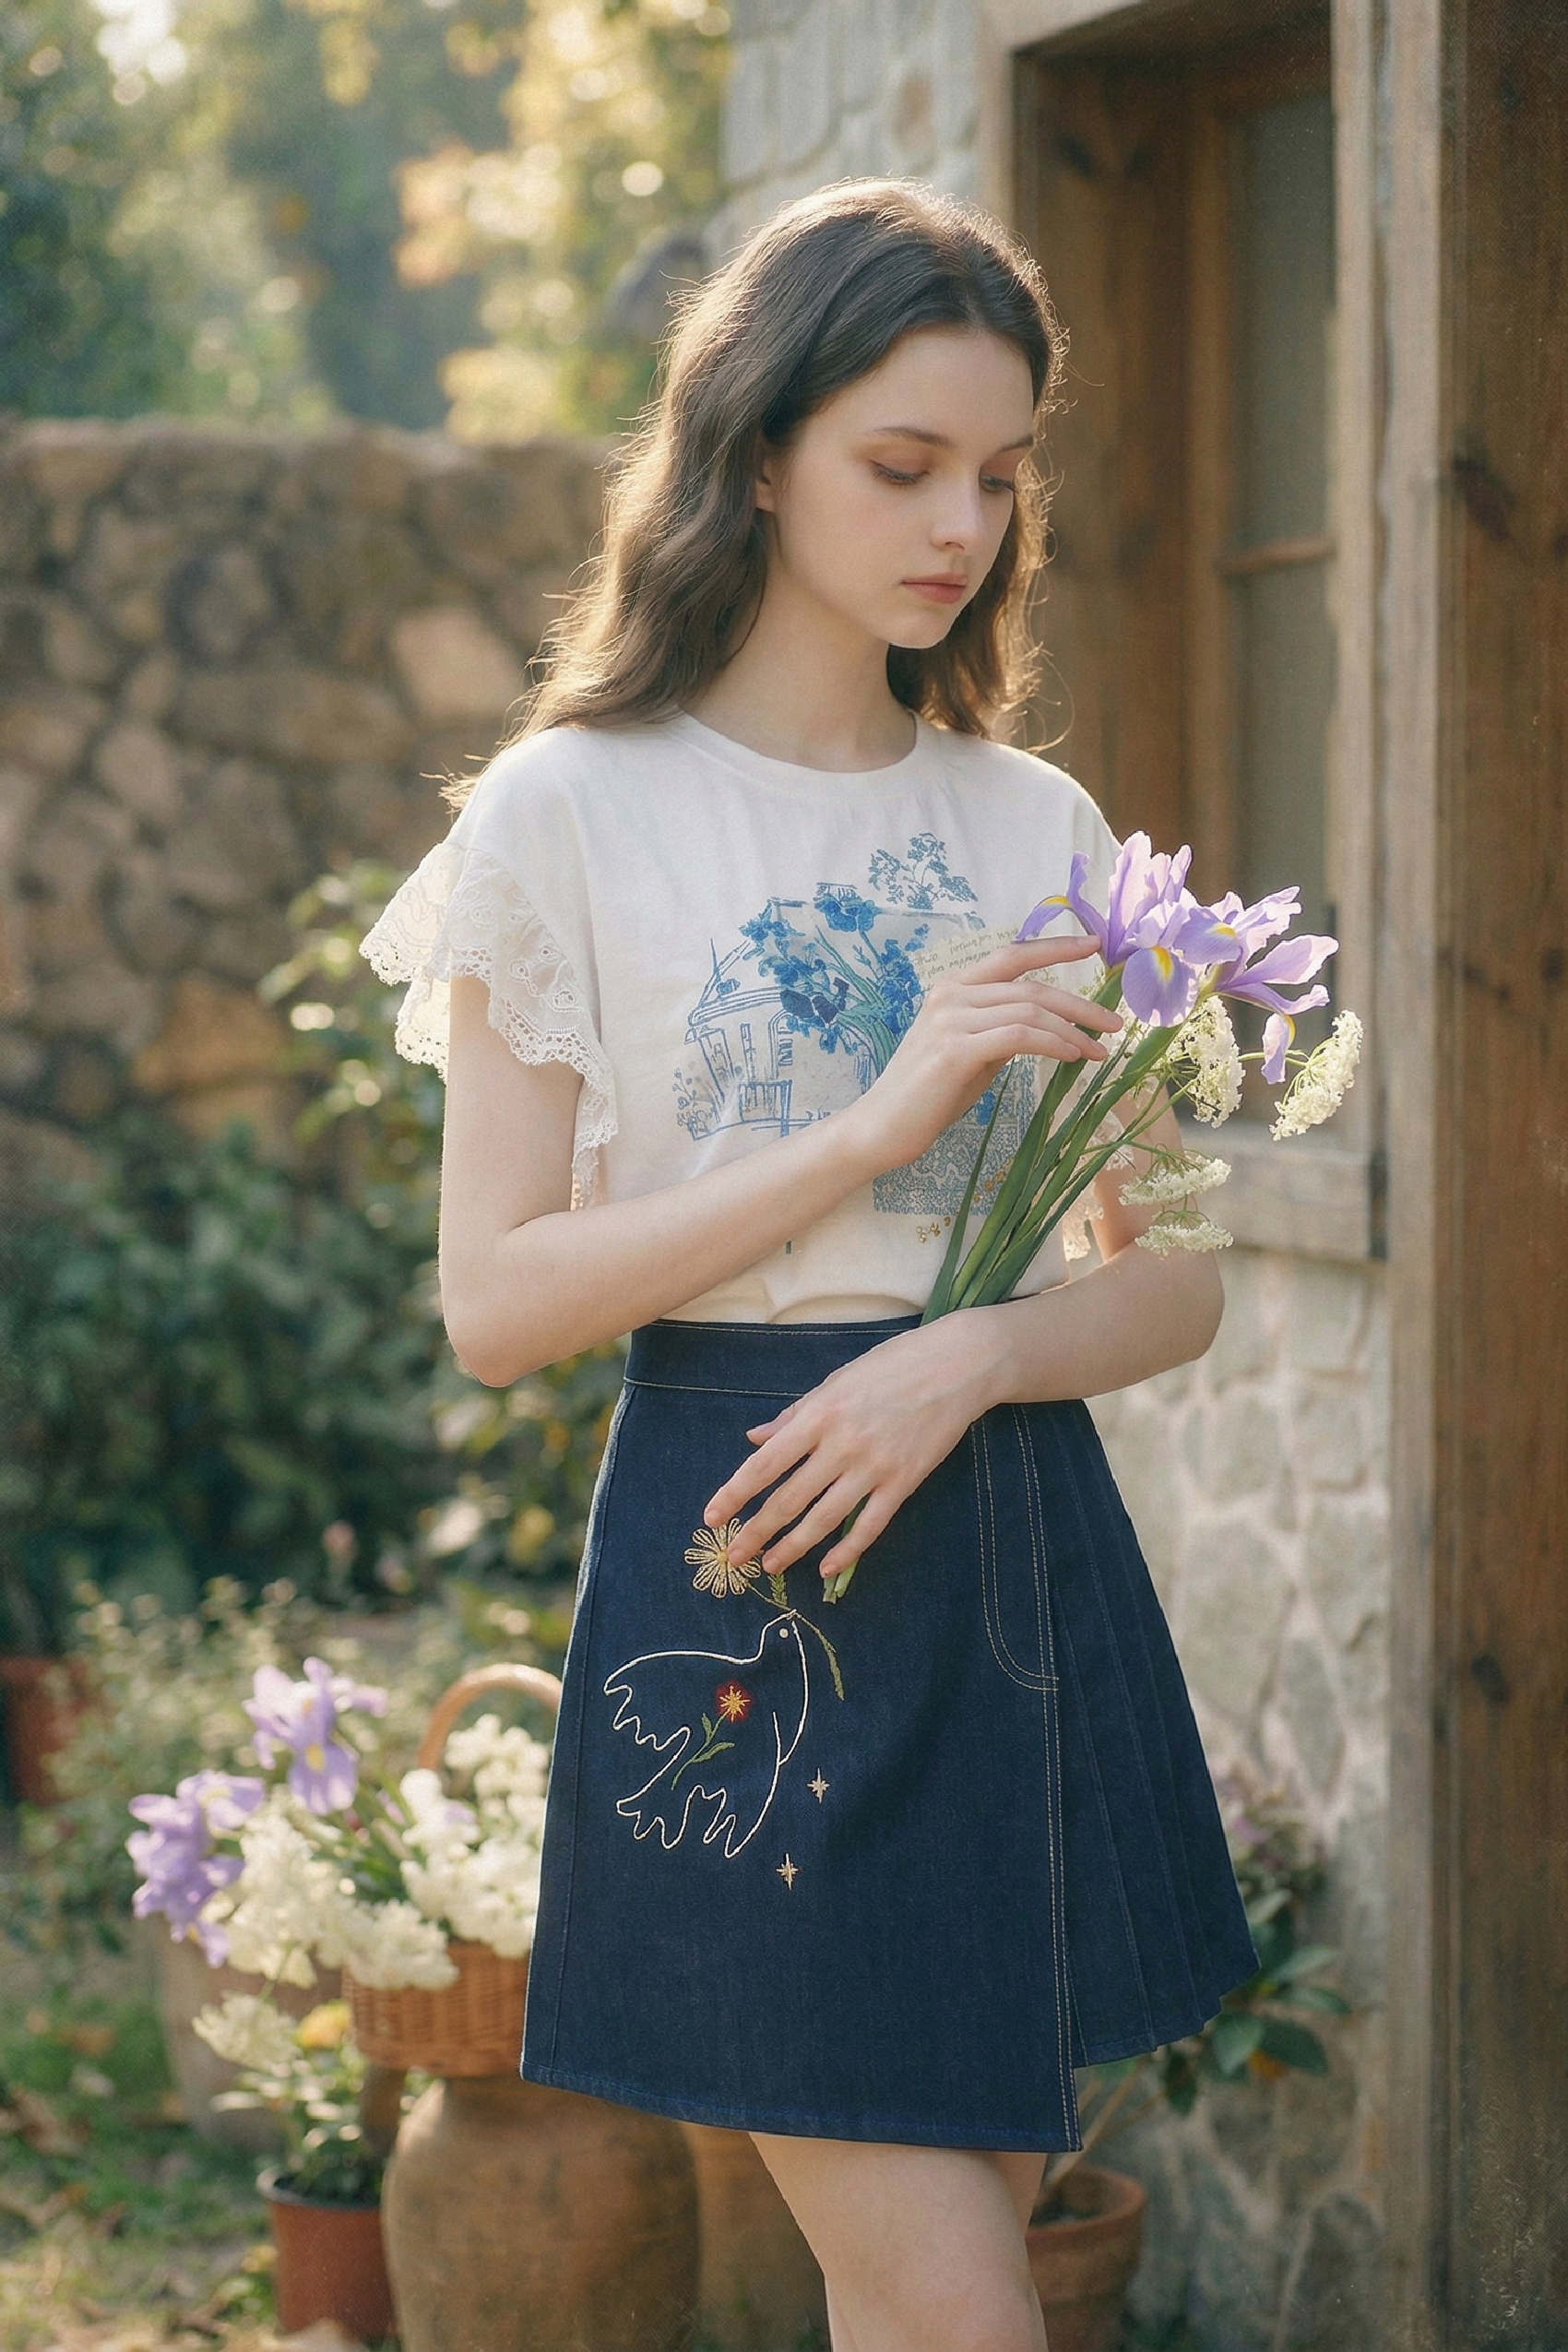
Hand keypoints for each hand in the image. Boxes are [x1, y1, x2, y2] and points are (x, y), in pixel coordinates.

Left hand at [701, 1316, 1007, 1586]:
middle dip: (756, 1531)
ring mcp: (874, 1466)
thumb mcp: (836, 1381)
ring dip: (793, 1547)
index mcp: (819, 1415)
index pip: (765, 1464)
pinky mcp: (904, 1482)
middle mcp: (842, 1444)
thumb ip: (795, 1414)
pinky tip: (825, 1568)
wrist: (957, 1365)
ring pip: (824, 1519)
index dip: (734, 1494)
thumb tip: (755, 1439)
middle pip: (788, 1498)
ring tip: (770, 1565)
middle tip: (735, 1556)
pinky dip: (846, 1551)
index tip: (712, 1517)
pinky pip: (869, 1525)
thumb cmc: (892, 1366)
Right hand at [842, 935, 1119, 1173]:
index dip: (1056, 947)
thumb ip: (1000, 1030)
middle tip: (1115, 1022)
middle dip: (1080, 1003)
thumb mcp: (970, 1052)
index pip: (1011, 955)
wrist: (880, 1128)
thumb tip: (1047, 1028)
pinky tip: (1072, 1056)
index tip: (1094, 944)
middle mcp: (951, 995)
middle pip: (1030, 986)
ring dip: (1073, 1030)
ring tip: (1098, 1051)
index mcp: (953, 988)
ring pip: (1029, 1011)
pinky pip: (1018, 1036)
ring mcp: (950, 1020)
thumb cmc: (927, 1096)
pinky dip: (1052, 1043)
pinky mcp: (954, 1049)